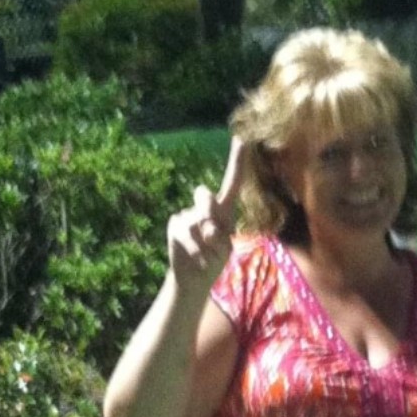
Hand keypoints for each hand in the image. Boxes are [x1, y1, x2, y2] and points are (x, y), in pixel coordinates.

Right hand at [167, 139, 248, 294]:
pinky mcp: (174, 224)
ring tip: (206, 254)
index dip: (237, 161)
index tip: (241, 139)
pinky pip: (185, 233)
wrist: (194, 277)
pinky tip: (196, 256)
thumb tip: (205, 225)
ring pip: (196, 222)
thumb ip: (218, 233)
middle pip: (206, 197)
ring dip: (205, 244)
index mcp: (225, 209)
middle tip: (214, 237)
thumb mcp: (223, 248)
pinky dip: (194, 249)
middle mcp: (205, 207)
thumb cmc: (213, 259)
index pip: (233, 182)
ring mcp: (187, 214)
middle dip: (209, 214)